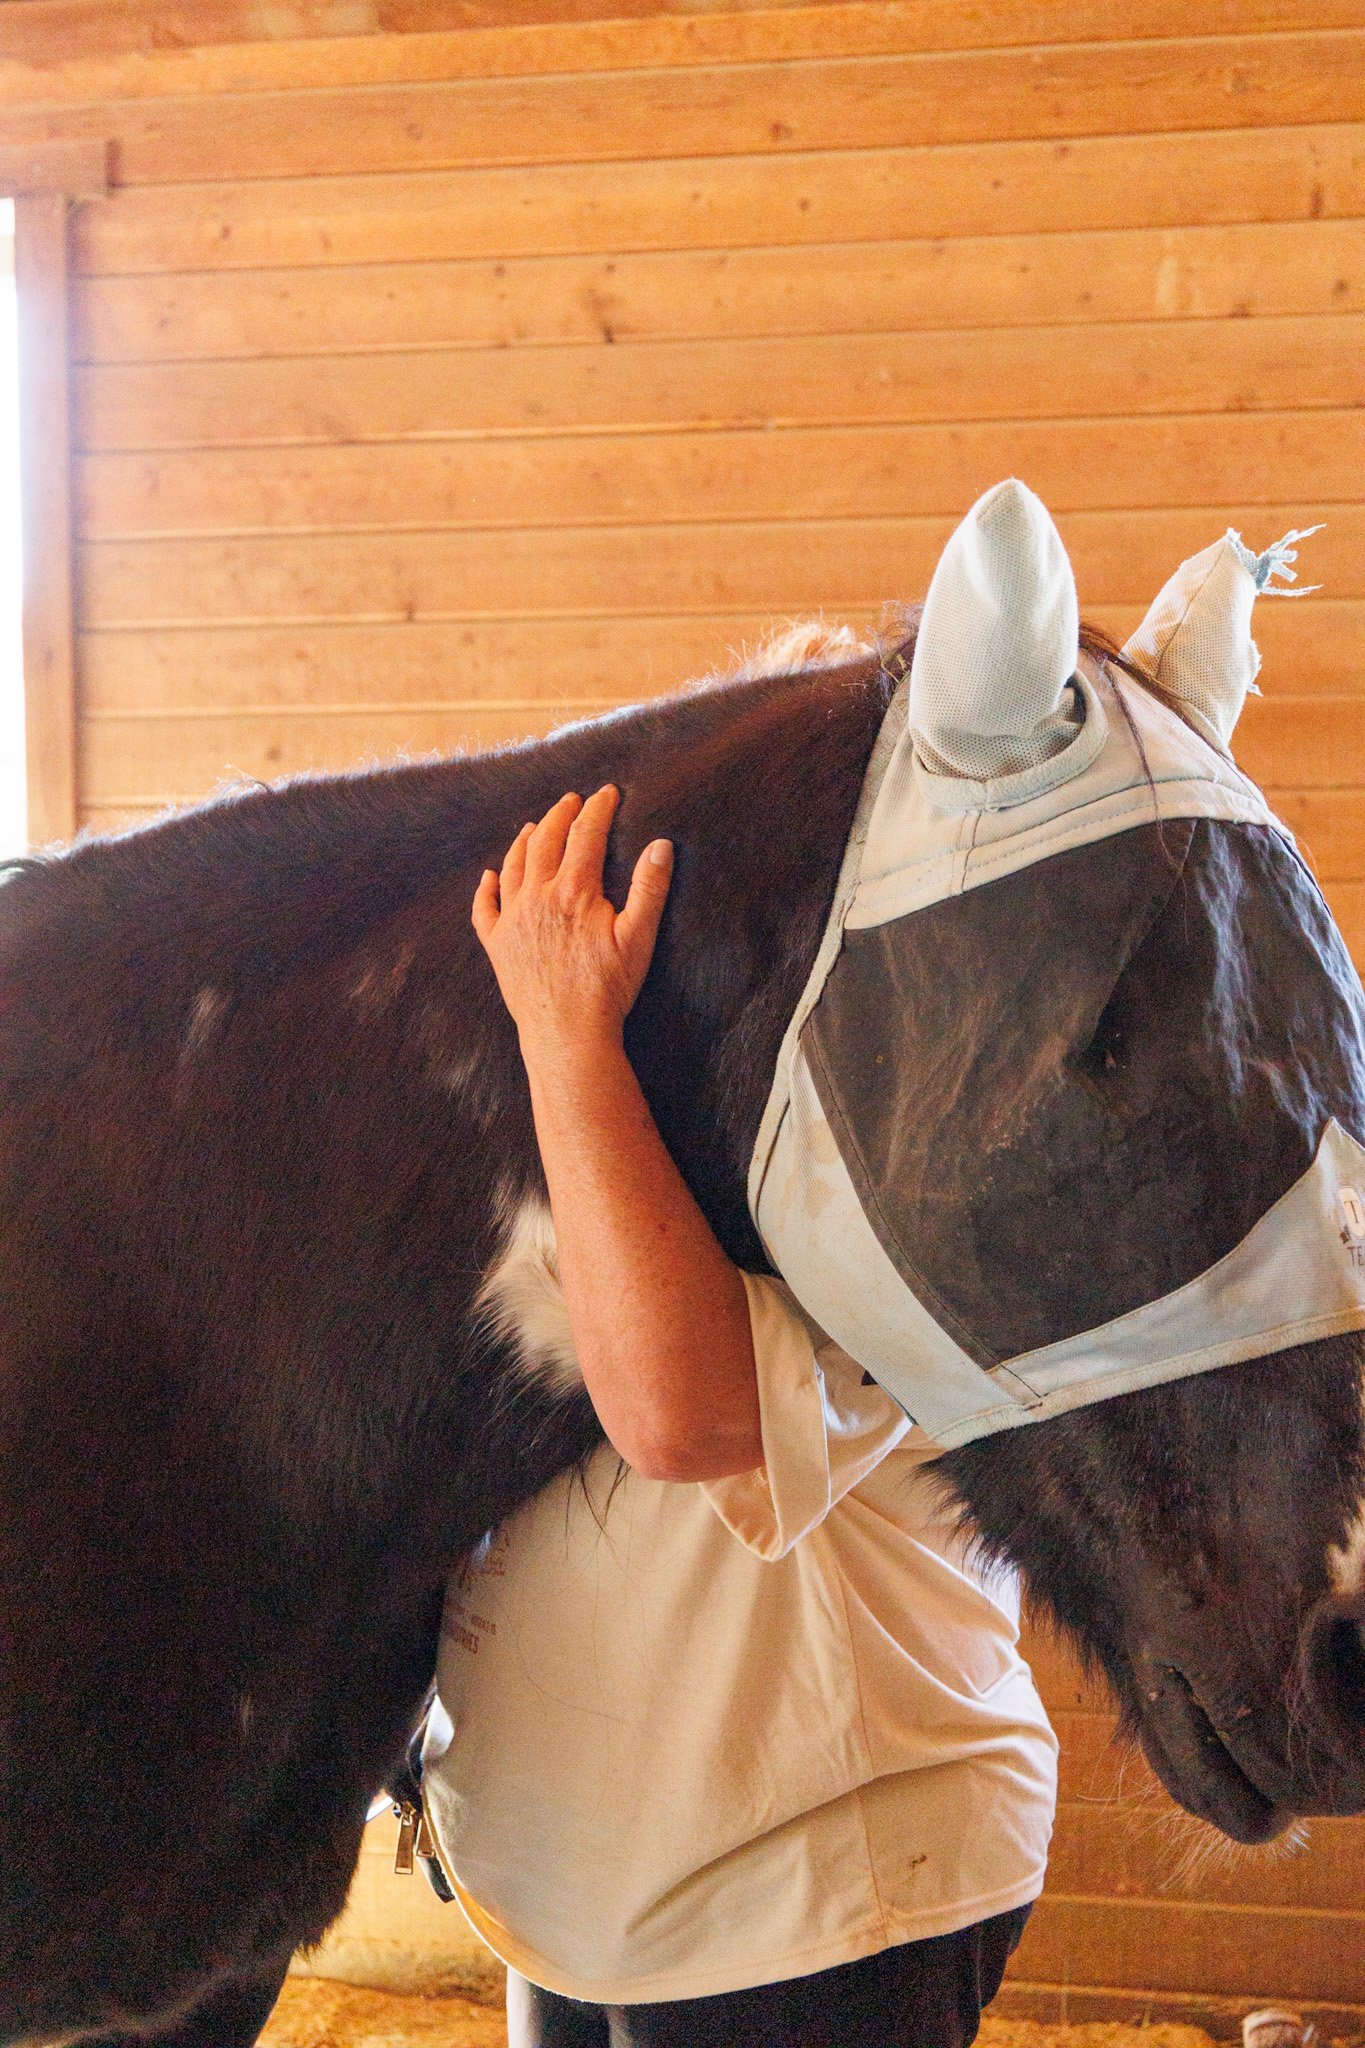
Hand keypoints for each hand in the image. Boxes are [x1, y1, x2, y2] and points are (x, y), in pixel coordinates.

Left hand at [471, 786, 672, 1057]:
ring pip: (513, 866)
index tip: (608, 792)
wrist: (567, 1033)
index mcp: (574, 891)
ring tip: (533, 825)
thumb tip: (661, 845)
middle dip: (560, 815)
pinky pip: (484, 909)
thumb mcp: (639, 938)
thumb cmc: (608, 989)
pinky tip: (489, 876)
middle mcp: (537, 897)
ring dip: (524, 840)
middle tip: (572, 800)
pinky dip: (485, 888)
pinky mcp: (497, 945)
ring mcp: (512, 920)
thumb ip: (649, 888)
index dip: (598, 809)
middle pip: (545, 840)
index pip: (586, 835)